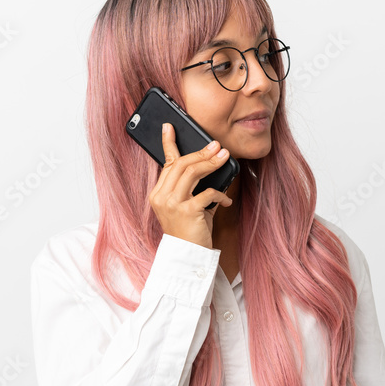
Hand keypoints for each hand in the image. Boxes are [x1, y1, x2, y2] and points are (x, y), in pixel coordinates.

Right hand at [148, 122, 232, 249]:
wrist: (188, 258)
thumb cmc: (190, 231)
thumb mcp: (185, 206)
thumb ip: (190, 187)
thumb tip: (208, 163)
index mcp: (158, 194)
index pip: (165, 163)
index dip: (169, 144)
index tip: (170, 127)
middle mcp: (162, 197)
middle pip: (181, 164)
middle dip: (201, 152)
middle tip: (217, 146)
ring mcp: (173, 205)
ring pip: (191, 172)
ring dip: (210, 163)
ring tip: (224, 157)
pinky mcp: (187, 212)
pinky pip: (207, 193)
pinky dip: (220, 194)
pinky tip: (226, 199)